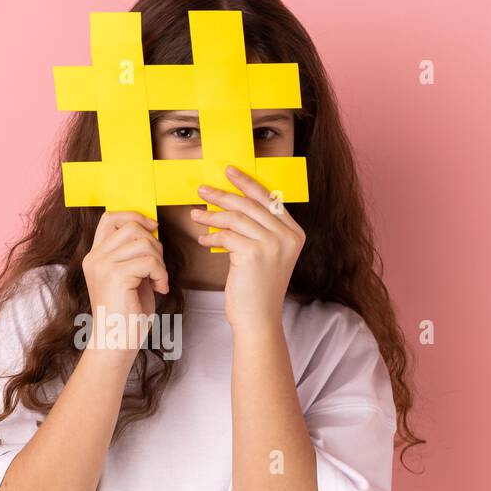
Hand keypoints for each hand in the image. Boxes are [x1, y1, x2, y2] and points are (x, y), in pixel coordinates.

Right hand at [81, 211, 168, 361]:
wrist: (116, 343)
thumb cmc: (126, 313)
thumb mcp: (129, 276)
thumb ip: (133, 253)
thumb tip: (151, 229)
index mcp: (95, 256)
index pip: (110, 217)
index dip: (134, 216)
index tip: (152, 229)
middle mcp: (95, 258)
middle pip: (131, 226)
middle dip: (154, 243)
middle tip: (158, 268)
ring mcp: (103, 266)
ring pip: (143, 242)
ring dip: (160, 261)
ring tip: (159, 281)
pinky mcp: (116, 277)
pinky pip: (149, 261)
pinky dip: (162, 274)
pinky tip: (160, 289)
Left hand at [193, 166, 304, 332]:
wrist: (258, 318)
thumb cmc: (258, 288)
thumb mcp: (267, 254)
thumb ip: (260, 229)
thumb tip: (234, 203)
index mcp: (295, 232)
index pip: (269, 199)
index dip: (247, 183)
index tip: (229, 172)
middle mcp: (287, 236)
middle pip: (250, 204)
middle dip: (223, 194)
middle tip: (202, 189)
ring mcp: (272, 244)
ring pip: (235, 218)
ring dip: (211, 215)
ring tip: (195, 215)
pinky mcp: (253, 253)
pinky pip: (226, 235)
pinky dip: (211, 236)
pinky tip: (203, 239)